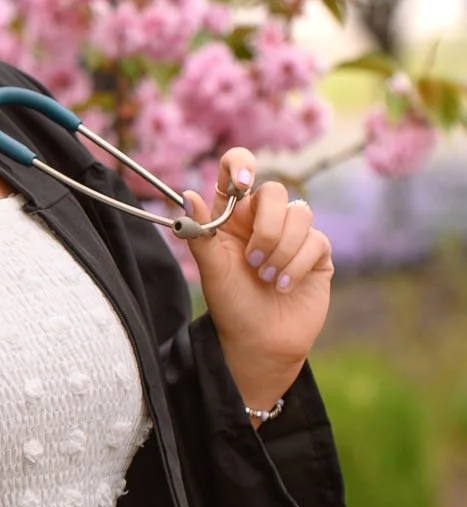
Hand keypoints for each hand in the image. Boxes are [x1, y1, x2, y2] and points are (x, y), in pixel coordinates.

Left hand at [183, 148, 333, 413]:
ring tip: (266, 279)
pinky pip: (315, 239)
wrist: (259, 341)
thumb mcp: (210, 269)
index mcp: (233, 214)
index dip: (241, 164)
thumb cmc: (231, 304)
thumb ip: (201, 232)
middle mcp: (264, 218)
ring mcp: (294, 234)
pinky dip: (296, 265)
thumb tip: (189, 195)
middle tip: (252, 260)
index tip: (242, 184)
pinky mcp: (317, 253)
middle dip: (265, 227)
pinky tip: (283, 286)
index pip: (237, 169)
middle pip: (274, 191)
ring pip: (299, 212)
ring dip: (280, 249)